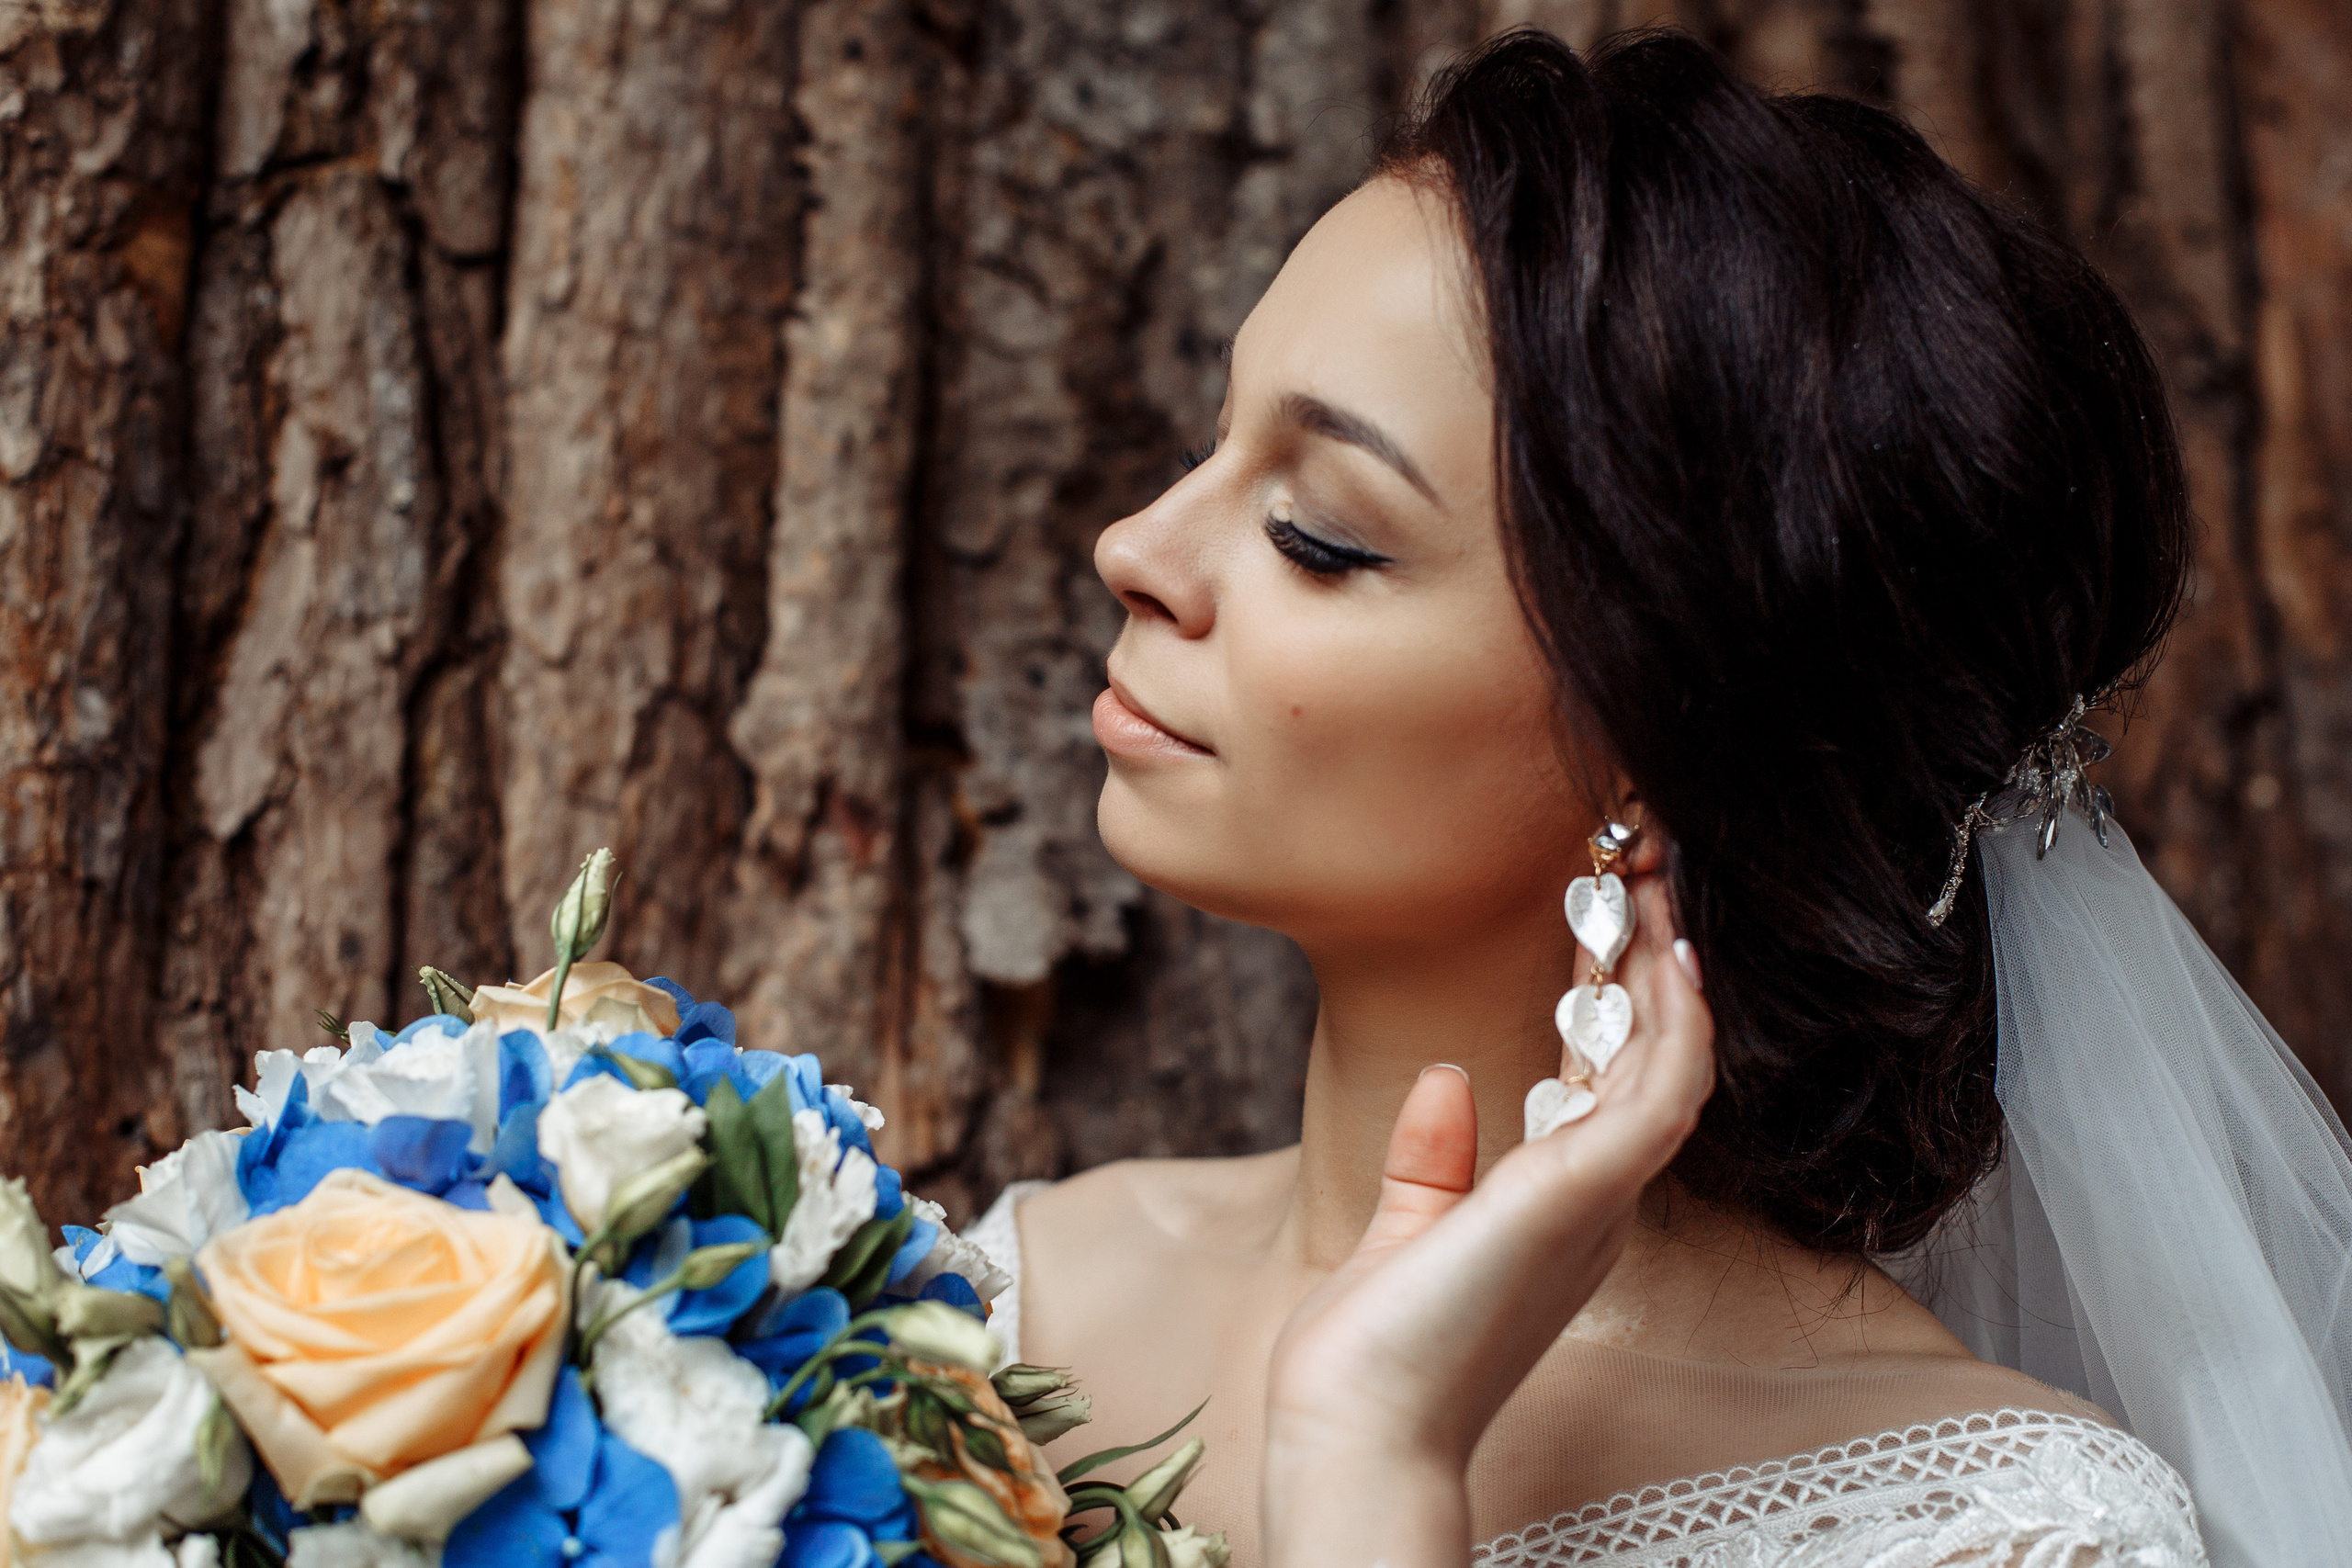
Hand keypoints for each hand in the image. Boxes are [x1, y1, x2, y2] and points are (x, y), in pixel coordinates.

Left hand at [1261, 873, 1714, 1567]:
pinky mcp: (1584, 1194)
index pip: (1604, 1080)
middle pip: (1648, 1056)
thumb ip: (1432, 1158)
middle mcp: (1597, 1201)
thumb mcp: (1405, 1229)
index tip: (1602, 918)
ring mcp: (1599, 1199)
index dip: (1615, 996)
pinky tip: (1665, 953)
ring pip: (1670, 1060)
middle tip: (1641, 865)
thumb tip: (1445, 1079)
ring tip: (1653, 878)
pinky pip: (1660, 1090)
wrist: (1356, 1430)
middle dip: (1650, 959)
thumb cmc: (1376, 1354)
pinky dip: (1672, 1020)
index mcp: (1559, 1207)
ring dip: (1668, 967)